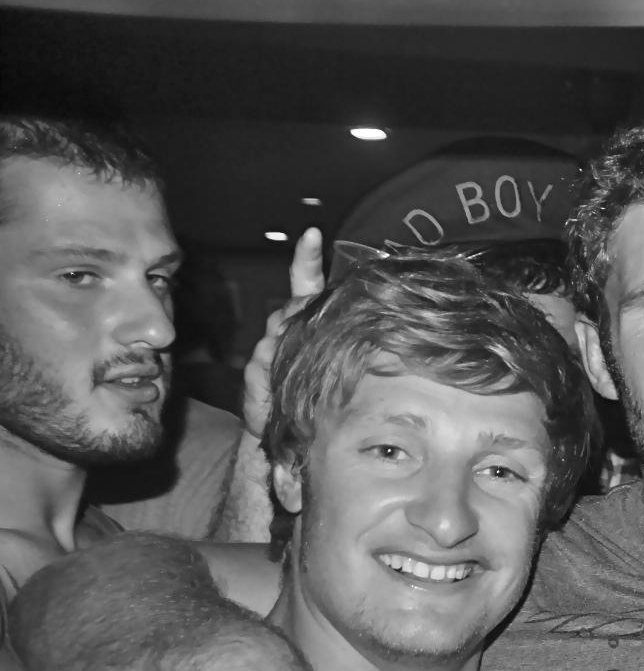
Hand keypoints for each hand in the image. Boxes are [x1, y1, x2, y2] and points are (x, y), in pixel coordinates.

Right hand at [240, 227, 324, 437]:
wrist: (292, 436)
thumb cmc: (320, 398)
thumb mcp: (337, 365)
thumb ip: (342, 337)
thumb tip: (361, 316)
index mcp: (306, 322)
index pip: (305, 283)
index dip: (307, 259)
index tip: (312, 234)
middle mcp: (283, 330)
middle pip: (292, 306)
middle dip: (303, 314)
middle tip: (317, 335)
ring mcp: (267, 350)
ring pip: (279, 332)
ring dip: (291, 346)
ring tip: (303, 366)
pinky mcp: (256, 373)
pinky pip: (265, 361)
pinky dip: (274, 368)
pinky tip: (281, 381)